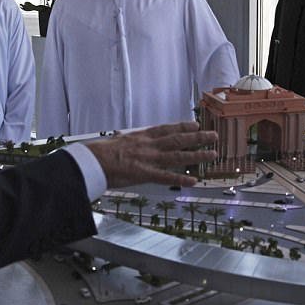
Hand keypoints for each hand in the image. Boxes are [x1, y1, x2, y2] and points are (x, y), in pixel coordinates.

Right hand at [84, 121, 217, 188]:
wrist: (91, 160)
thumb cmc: (100, 152)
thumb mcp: (117, 141)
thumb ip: (126, 140)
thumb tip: (123, 138)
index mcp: (142, 136)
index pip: (167, 129)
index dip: (183, 126)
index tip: (196, 124)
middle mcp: (149, 145)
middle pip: (178, 139)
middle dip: (197, 137)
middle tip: (213, 136)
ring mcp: (148, 159)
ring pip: (178, 156)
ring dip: (197, 155)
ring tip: (212, 154)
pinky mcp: (144, 173)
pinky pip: (166, 177)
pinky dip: (181, 179)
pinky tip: (193, 181)